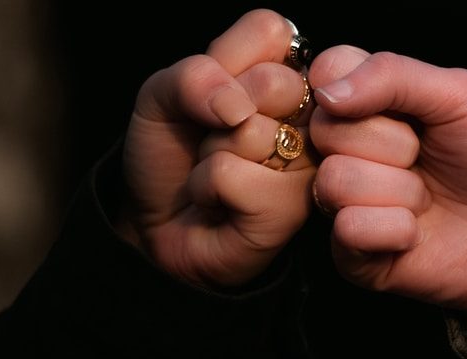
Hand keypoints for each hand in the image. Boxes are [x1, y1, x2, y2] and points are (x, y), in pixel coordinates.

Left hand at [119, 10, 314, 287]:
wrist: (154, 220)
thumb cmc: (171, 153)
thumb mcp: (162, 95)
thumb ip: (193, 76)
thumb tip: (235, 105)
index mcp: (288, 75)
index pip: (274, 31)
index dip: (226, 62)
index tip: (216, 95)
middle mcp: (311, 117)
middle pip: (275, 82)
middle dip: (220, 111)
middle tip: (216, 135)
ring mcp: (310, 165)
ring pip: (252, 133)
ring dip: (212, 154)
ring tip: (217, 171)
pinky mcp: (294, 209)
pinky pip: (235, 177)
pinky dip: (208, 188)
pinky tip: (220, 201)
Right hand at [309, 46, 466, 318]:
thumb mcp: (462, 96)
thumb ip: (392, 75)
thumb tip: (329, 91)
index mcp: (372, 106)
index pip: (325, 76)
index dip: (355, 88)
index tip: (402, 107)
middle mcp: (353, 153)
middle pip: (325, 130)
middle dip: (392, 143)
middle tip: (426, 156)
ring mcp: (351, 205)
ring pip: (335, 181)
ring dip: (399, 190)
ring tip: (428, 198)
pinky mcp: (357, 257)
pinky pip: (347, 230)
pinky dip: (393, 230)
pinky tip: (418, 233)